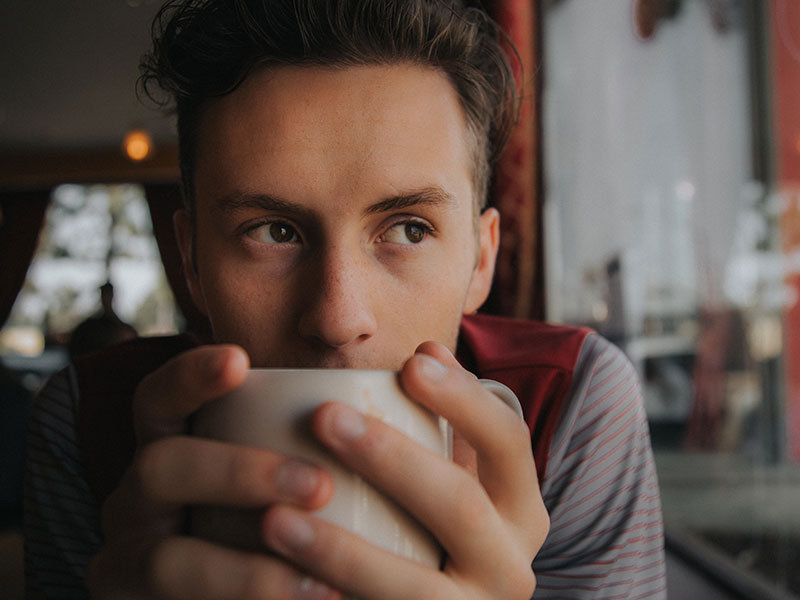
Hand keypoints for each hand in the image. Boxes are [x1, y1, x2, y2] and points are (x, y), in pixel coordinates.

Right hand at [86, 344, 340, 599]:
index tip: (239, 360)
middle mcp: (139, 497)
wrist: (245, 595)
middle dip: (239, 472)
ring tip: (322, 582)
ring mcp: (130, 558)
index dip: (191, 376)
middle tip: (320, 487)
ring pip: (166, 561)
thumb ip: (329, 437)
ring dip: (246, 571)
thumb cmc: (278, 522)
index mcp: (170, 446)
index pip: (160, 398)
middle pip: (161, 466)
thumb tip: (418, 367)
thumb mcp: (287, 475)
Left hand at [261, 342, 548, 598]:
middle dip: (391, 458)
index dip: (464, 399)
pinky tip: (278, 586)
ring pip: (414, 590)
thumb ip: (448, 420)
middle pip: (460, 505)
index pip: (507, 441)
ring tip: (274, 520)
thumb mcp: (455, 478)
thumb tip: (426, 351)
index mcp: (520, 511)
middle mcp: (511, 568)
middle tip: (323, 418)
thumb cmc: (439, 530)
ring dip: (342, 553)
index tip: (410, 362)